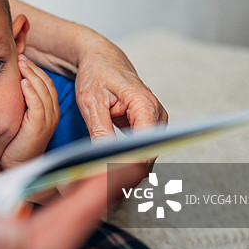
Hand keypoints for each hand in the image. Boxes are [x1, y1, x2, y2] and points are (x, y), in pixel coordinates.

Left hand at [0, 55, 59, 170]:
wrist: (17, 164)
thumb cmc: (14, 142)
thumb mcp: (17, 116)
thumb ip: (17, 100)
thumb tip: (6, 81)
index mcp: (48, 110)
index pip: (45, 83)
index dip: (34, 69)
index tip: (21, 59)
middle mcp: (52, 113)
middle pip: (46, 83)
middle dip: (33, 68)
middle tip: (20, 57)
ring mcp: (48, 120)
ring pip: (43, 90)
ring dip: (32, 75)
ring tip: (21, 63)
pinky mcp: (39, 126)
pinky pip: (38, 105)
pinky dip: (31, 92)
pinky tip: (23, 82)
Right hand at [0, 161, 147, 248]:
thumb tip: (11, 234)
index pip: (42, 242)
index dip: (86, 206)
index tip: (117, 167)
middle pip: (48, 246)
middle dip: (91, 204)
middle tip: (126, 161)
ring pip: (32, 244)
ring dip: (69, 208)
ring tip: (96, 168)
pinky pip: (8, 240)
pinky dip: (36, 211)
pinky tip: (40, 186)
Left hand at [73, 37, 165, 174]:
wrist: (101, 59)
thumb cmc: (96, 74)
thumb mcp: (90, 101)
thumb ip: (100, 130)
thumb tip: (105, 160)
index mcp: (146, 106)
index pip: (145, 148)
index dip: (127, 167)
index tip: (107, 183)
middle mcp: (157, 116)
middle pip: (147, 156)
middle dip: (125, 173)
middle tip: (99, 189)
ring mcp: (155, 123)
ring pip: (145, 157)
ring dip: (125, 170)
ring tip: (99, 180)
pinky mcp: (147, 128)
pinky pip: (140, 152)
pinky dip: (125, 162)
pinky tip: (106, 169)